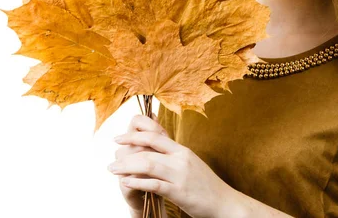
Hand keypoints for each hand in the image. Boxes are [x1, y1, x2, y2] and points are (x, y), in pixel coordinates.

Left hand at [109, 113, 237, 217]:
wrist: (225, 203)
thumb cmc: (205, 185)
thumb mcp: (190, 164)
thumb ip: (173, 155)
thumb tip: (156, 146)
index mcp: (182, 150)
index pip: (155, 135)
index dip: (135, 133)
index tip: (119, 136)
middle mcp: (181, 158)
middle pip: (148, 146)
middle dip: (127, 146)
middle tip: (112, 151)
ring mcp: (180, 175)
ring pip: (147, 164)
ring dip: (126, 165)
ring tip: (113, 169)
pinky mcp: (179, 192)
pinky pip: (154, 184)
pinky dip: (137, 182)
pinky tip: (126, 183)